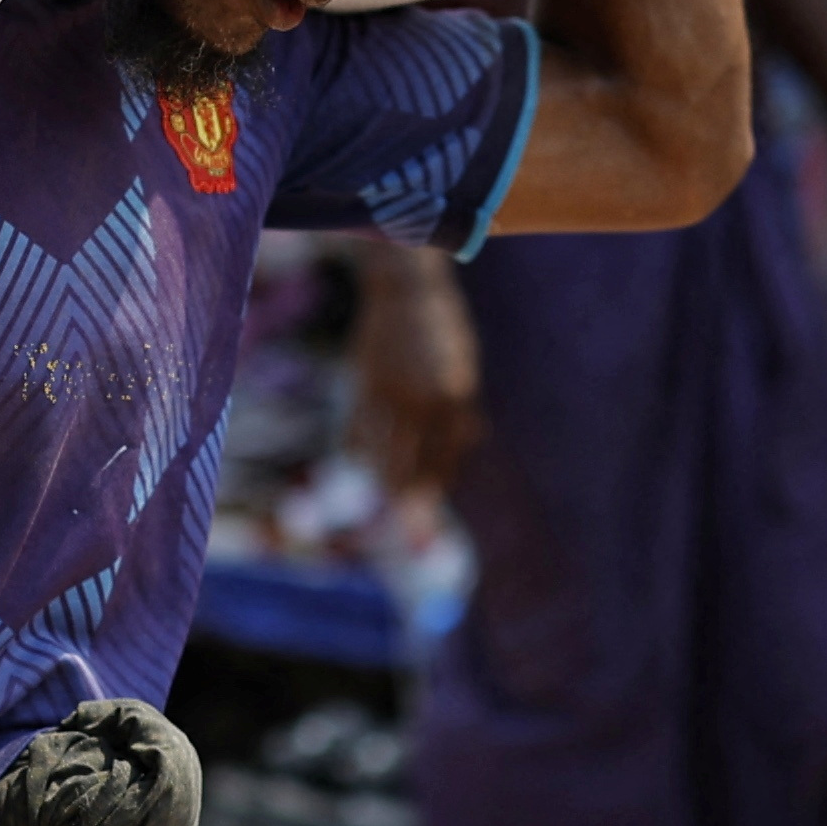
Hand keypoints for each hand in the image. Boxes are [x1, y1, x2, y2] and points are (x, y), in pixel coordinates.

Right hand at [352, 241, 482, 501]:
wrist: (405, 290)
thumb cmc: (440, 330)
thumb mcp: (462, 369)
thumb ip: (461, 410)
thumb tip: (470, 443)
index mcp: (454, 399)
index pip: (441, 462)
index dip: (432, 493)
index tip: (423, 522)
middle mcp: (421, 402)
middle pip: (408, 469)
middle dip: (406, 505)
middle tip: (405, 535)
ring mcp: (388, 395)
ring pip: (379, 457)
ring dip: (381, 482)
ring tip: (381, 504)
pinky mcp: (362, 386)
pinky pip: (356, 435)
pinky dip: (358, 453)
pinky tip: (359, 462)